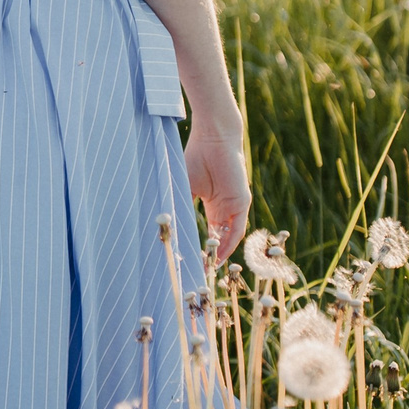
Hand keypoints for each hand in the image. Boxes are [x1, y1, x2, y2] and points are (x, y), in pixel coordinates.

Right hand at [183, 114, 249, 262]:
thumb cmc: (196, 157)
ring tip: (207, 267)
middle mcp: (224, 207)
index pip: (209, 230)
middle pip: (219, 237)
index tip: (190, 258)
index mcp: (211, 203)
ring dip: (220, 253)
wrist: (213, 138)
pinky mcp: (242, 202)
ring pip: (228, 236)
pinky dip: (229, 244)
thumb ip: (180, 206)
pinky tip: (219, 255)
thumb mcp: (184, 187)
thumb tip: (166, 227)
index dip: (201, 245)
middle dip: (210, 254)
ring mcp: (234, 206)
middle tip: (199, 269)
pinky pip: (236, 229)